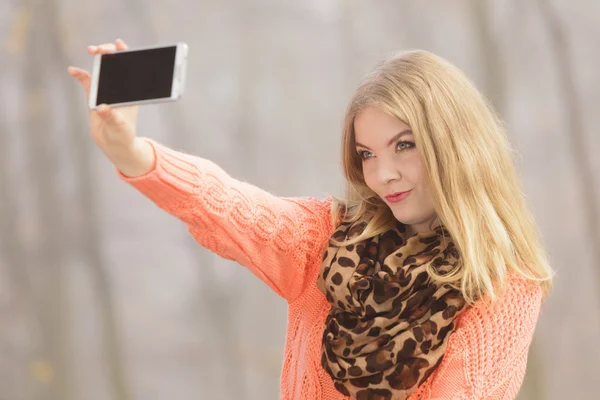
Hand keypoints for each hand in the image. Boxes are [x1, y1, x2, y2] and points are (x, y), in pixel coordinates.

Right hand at [68, 39, 153, 176]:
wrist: (114, 146)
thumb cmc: (124, 136)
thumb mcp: (120, 128)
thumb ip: (112, 118)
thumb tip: (102, 108)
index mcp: (131, 93)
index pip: (131, 68)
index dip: (126, 54)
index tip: (119, 45)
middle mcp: (120, 88)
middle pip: (115, 64)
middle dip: (108, 53)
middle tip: (100, 50)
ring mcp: (107, 90)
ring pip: (101, 69)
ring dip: (97, 58)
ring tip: (91, 50)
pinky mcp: (94, 96)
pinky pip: (86, 81)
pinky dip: (79, 74)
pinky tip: (72, 71)